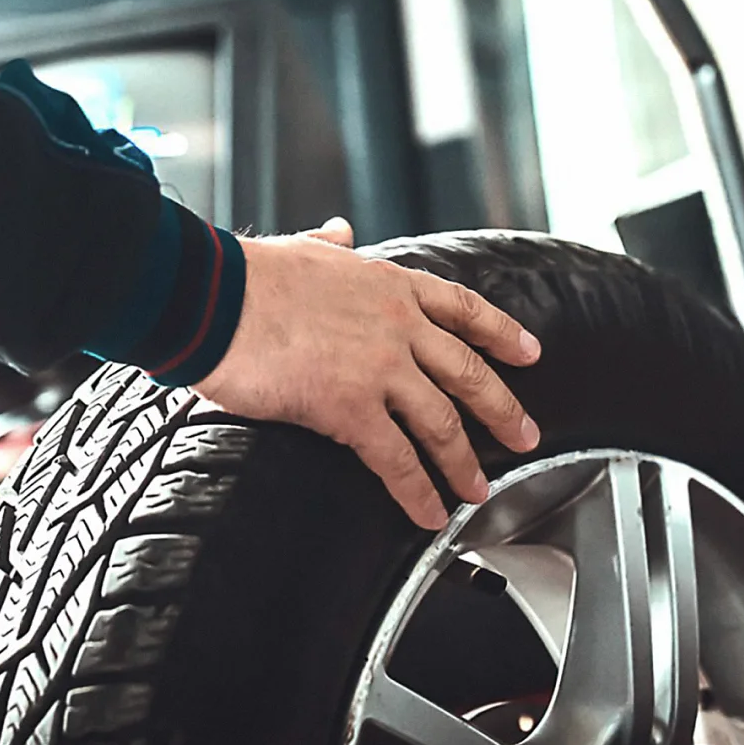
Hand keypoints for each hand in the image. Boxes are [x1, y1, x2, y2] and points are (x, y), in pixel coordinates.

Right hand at [194, 219, 542, 529]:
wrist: (214, 300)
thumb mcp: (302, 248)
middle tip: (526, 436)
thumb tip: (339, 231)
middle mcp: (396, 325)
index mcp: (388, 285)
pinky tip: (428, 513)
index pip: (462, 308)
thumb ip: (329, 244)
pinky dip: (418, 491)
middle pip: (468, 372)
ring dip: (464, 461)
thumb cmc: (247, 276)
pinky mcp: (350, 408)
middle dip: (503, 408)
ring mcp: (379, 368)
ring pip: (441, 422)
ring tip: (476, 490)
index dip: (501, 332)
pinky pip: (396, 459)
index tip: (528, 352)